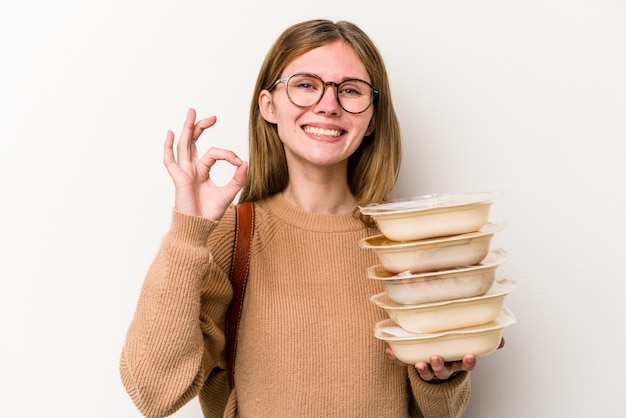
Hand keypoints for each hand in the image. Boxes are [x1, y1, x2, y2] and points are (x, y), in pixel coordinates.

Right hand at [163, 108, 247, 218]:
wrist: (200, 226)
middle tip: (212, 117)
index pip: (214, 152)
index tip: (239, 163)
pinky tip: (170, 133)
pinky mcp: (179, 178)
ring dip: (188, 128)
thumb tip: (245, 163)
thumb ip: (238, 179)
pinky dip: (168, 147)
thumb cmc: (210, 212)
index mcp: (202, 170)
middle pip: (193, 141)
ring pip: (184, 145)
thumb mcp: (229, 193)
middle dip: (201, 127)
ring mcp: (184, 172)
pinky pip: (170, 161)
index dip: (228, 154)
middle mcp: (192, 168)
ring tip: (192, 112)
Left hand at [385, 337, 504, 381]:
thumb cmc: (452, 348)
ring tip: (418, 362)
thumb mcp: (468, 344)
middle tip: (436, 357)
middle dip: (440, 365)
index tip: (469, 356)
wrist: (436, 364)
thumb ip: (484, 338)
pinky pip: (404, 363)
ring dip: (422, 368)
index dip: (467, 362)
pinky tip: (390, 352)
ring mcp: (429, 368)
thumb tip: (502, 340)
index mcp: (457, 361)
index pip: (465, 364)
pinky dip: (396, 359)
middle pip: (443, 370)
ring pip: (427, 372)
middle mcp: (444, 367)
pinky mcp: (412, 365)